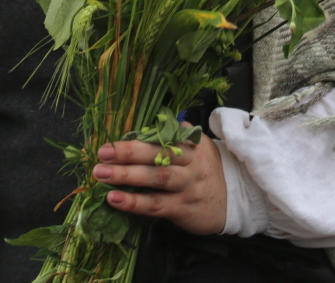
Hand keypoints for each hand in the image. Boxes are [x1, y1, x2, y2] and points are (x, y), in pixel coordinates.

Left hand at [93, 128, 226, 235]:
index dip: (136, 139)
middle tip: (102, 153)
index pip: (162, 138)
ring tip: (101, 174)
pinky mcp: (183, 208)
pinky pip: (156, 205)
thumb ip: (176, 137)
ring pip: (156, 179)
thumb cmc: (205, 172)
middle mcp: (191, 163)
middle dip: (128, 152)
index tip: (111, 141)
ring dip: (126, 176)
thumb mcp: (199, 148)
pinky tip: (114, 199)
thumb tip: (147, 127)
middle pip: (158, 154)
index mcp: (192, 145)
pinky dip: (134, 202)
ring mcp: (187, 186)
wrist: (233, 202)